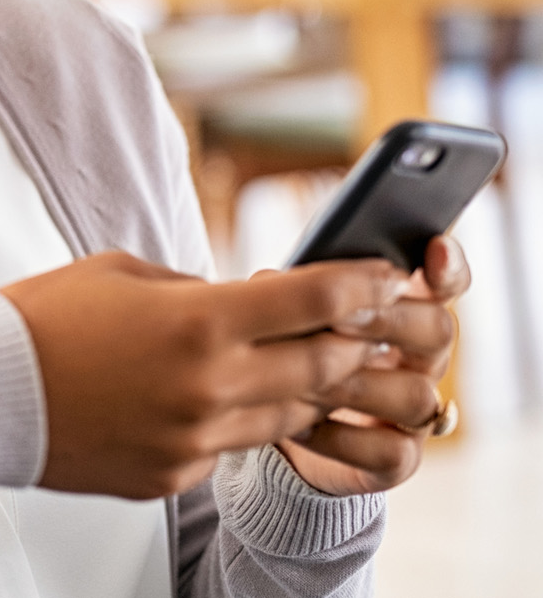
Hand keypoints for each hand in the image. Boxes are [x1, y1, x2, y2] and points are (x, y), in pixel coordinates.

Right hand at [0, 251, 403, 498]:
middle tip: (360, 322)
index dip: (361, 285)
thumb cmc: (42, 319)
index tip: (382, 277)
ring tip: (287, 359)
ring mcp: (195, 440)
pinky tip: (202, 397)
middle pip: (320, 366)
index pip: (313, 300)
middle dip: (349, 340)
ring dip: (298, 385)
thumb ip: (195, 289)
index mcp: (199, 322)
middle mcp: (210, 386)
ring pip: (285, 417)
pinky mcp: (174, 476)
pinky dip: (233, 421)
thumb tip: (238, 303)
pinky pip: (229, 448)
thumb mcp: (124, 273)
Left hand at [276, 235, 471, 495]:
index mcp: (400, 309)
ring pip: (417, 395)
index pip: (444, 282)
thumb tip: (269, 281)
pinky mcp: (394, 460)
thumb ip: (293, 294)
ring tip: (300, 378)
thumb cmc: (277, 348)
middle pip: (438, 330)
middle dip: (387, 319)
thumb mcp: (283, 313)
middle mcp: (420, 358)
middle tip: (338, 315)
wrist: (262, 422)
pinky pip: (390, 451)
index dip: (446, 267)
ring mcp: (413, 412)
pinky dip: (341, 436)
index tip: (433, 248)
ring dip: (356, 383)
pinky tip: (298, 424)